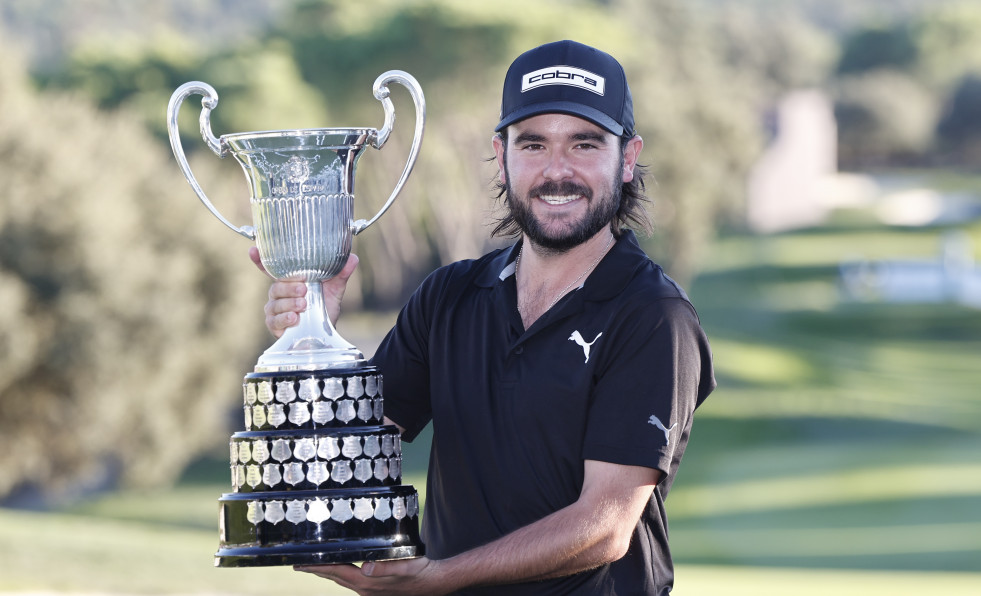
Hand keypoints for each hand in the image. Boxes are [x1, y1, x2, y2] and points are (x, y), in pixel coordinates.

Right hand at [249, 247, 358, 337]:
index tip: (253, 250)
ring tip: (303, 305)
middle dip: (289, 287)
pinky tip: (294, 318)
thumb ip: (340, 274)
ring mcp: (275, 309)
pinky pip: (274, 320)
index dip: (260, 259)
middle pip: (276, 286)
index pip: (272, 268)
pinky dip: (284, 318)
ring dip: (289, 303)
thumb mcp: (335, 289)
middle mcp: (280, 293)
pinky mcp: (275, 325)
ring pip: (274, 303)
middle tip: (303, 290)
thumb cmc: (325, 306)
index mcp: (290, 280)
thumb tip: (352, 258)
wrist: (325, 332)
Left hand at [295, 557, 451, 595]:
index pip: (336, 572)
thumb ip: (385, 567)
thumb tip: (366, 566)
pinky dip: (342, 573)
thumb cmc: (420, 573)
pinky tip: (344, 568)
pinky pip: (352, 581)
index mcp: (368, 582)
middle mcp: (365, 589)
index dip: (317, 567)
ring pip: (343, 580)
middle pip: (335, 577)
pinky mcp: (376, 590)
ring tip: (315, 565)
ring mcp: (370, 591)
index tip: (300, 563)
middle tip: (299, 563)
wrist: (435, 584)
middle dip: (317, 570)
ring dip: (328, 572)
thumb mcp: (404, 566)